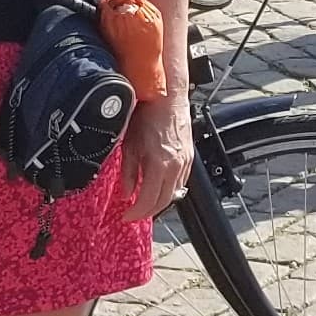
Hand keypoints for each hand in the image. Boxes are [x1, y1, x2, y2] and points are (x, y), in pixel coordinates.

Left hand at [120, 92, 192, 222]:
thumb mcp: (129, 145)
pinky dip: (169, 190)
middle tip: (134, 214)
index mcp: (159, 165)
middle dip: (148, 212)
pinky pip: (180, 182)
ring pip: (174, 193)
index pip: (148, 200)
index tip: (126, 216)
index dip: (136, 213)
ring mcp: (185, 163)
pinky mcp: (189, 158)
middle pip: (164, 202)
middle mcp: (175, 167)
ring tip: (144, 203)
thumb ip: (128, 172)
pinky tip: (158, 187)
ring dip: (159, 202)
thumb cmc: (146, 116)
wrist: (167, 99)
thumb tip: (126, 192)